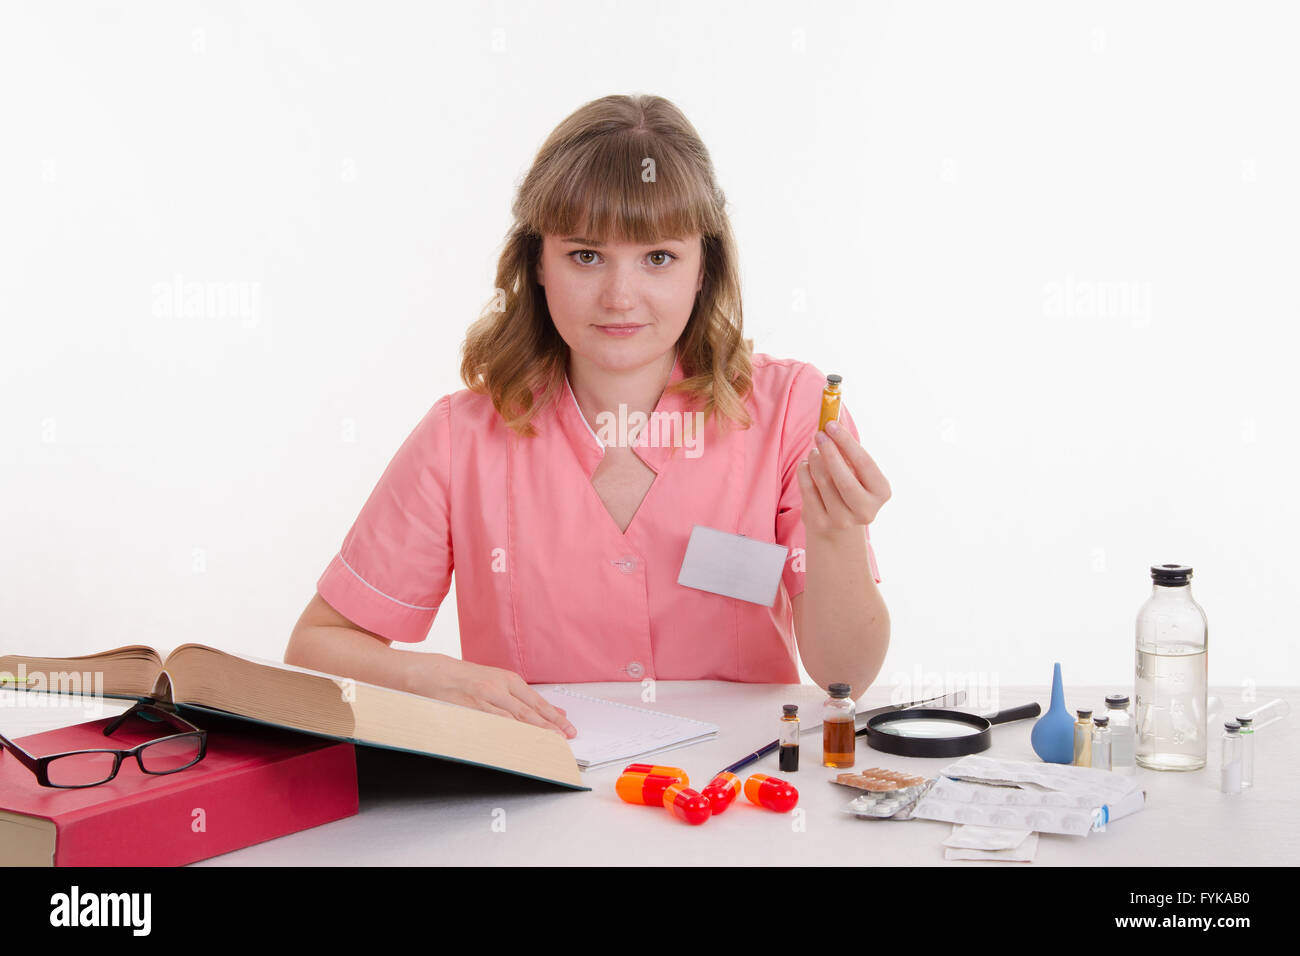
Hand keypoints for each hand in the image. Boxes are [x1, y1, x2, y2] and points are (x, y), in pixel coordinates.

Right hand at [419, 655, 576, 738]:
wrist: (432, 672)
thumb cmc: (465, 678)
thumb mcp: (496, 680)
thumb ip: (521, 696)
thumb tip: (551, 710)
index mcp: (507, 679)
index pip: (536, 702)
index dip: (553, 716)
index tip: (568, 728)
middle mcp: (498, 688)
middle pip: (528, 712)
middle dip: (549, 726)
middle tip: (565, 738)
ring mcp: (483, 700)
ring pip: (512, 720)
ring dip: (532, 733)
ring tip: (549, 743)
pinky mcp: (468, 710)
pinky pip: (492, 726)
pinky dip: (507, 736)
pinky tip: (518, 744)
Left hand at [796, 420, 890, 535]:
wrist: (838, 526)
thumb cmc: (850, 486)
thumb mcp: (856, 468)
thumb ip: (847, 446)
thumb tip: (834, 415)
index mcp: (881, 492)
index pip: (864, 463)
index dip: (846, 442)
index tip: (831, 424)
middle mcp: (866, 510)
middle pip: (843, 478)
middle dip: (829, 452)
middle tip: (819, 434)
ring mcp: (842, 520)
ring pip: (822, 481)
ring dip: (814, 460)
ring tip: (814, 452)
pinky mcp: (820, 523)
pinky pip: (807, 490)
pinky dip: (804, 472)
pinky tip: (806, 466)